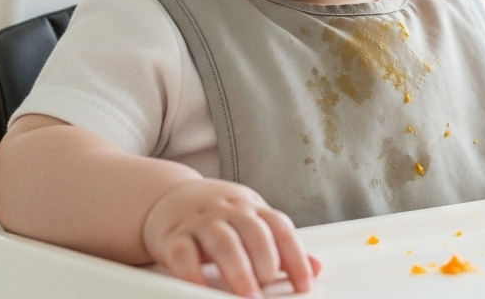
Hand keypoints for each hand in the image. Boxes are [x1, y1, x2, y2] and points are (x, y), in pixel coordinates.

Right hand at [142, 178, 319, 296]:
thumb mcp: (252, 221)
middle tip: (270, 290)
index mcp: (252, 208)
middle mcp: (229, 211)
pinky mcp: (172, 236)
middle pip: (254, 233)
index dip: (296, 257)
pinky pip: (182, 253)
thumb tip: (316, 268)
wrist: (168, 196)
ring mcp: (200, 222)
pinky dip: (192, 273)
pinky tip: (202, 288)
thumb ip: (281, 245)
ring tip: (247, 295)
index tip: (305, 284)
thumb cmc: (218, 214)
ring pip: (223, 242)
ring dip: (238, 270)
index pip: (281, 229)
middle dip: (266, 263)